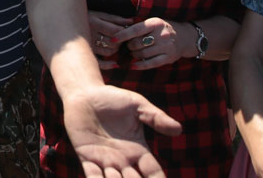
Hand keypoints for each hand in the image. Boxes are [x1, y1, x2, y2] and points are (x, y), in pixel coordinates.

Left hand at [62, 84, 181, 177]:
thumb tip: (178, 129)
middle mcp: (123, 160)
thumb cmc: (112, 98)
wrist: (84, 93)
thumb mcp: (137, 105)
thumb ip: (155, 117)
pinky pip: (93, 175)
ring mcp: (104, 160)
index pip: (153, 173)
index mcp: (138, 150)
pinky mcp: (86, 156)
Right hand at [88, 11, 132, 69]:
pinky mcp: (85, 53)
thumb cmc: (85, 17)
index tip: (125, 32)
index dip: (123, 32)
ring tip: (114, 45)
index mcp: (94, 22)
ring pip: (108, 52)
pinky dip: (108, 64)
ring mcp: (87, 45)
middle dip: (120, 41)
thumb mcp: (99, 14)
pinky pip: (99, 63)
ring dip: (115, 50)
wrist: (65, 23)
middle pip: (113, 42)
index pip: (115, 30)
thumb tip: (131, 21)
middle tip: (120, 39)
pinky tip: (115, 63)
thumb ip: (115, 18)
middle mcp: (90, 34)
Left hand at [112, 18, 188, 69]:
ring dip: (134, 55)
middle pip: (137, 43)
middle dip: (129, 46)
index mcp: (156, 23)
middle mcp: (162, 34)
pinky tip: (133, 65)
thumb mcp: (153, 23)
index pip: (136, 29)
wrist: (185, 37)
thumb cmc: (162, 29)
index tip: (113, 39)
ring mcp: (166, 47)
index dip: (123, 35)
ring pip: (142, 54)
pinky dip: (140, 65)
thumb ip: (139, 27)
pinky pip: (150, 64)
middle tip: (127, 46)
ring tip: (132, 52)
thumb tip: (118, 32)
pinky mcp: (168, 58)